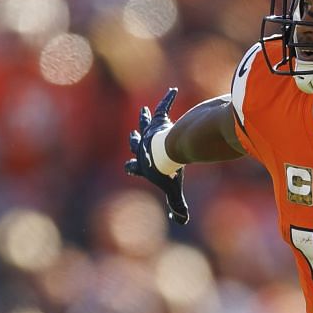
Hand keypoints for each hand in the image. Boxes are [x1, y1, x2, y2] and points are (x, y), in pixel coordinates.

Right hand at [125, 88, 188, 224]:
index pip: (133, 166)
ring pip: (145, 124)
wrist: (167, 152)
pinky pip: (163, 108)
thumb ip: (177, 205)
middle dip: (134, 140)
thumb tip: (182, 221)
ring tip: (145, 111)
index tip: (129, 167)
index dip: (132, 167)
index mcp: (143, 163)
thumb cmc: (167, 172)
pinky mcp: (159, 122)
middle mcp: (143, 147)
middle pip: (135, 143)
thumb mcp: (172, 190)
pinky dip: (167, 100)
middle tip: (132, 137)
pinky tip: (173, 91)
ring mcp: (150, 133)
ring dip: (145, 118)